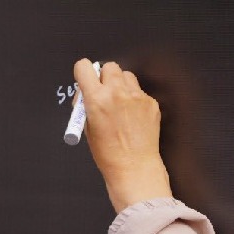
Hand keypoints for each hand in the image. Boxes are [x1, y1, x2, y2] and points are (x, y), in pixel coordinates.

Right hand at [74, 59, 172, 212]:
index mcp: (96, 100)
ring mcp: (136, 97)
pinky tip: (132, 117)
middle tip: (103, 93)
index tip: (85, 78)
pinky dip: (134, 99)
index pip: (84, 67)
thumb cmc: (109, 154)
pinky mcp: (150, 102)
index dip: (83, 72)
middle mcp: (117, 93)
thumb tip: (86, 92)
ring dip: (120, 85)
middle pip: (108, 67)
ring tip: (119, 105)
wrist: (134, 167)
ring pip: (126, 75)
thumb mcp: (87, 128)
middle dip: (104, 77)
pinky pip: (139, 91)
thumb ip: (86, 105)